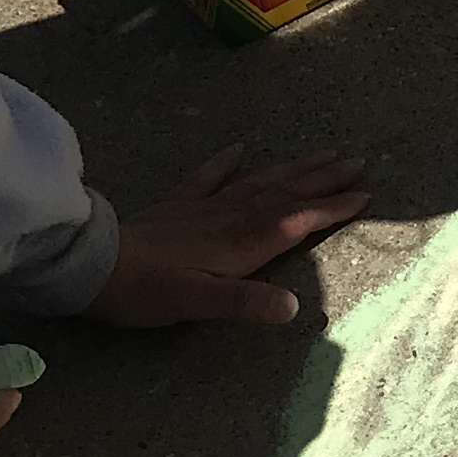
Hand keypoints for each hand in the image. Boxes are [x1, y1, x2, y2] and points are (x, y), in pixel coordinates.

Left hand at [84, 145, 371, 326]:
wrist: (91, 266)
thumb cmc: (147, 291)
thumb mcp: (199, 302)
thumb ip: (247, 302)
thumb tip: (296, 307)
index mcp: (242, 242)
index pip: (298, 220)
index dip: (332, 208)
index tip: (366, 195)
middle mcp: (230, 218)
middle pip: (286, 193)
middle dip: (324, 179)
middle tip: (359, 162)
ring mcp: (204, 209)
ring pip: (260, 182)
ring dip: (294, 169)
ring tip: (324, 154)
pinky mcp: (178, 207)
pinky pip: (210, 178)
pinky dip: (228, 162)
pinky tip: (242, 148)